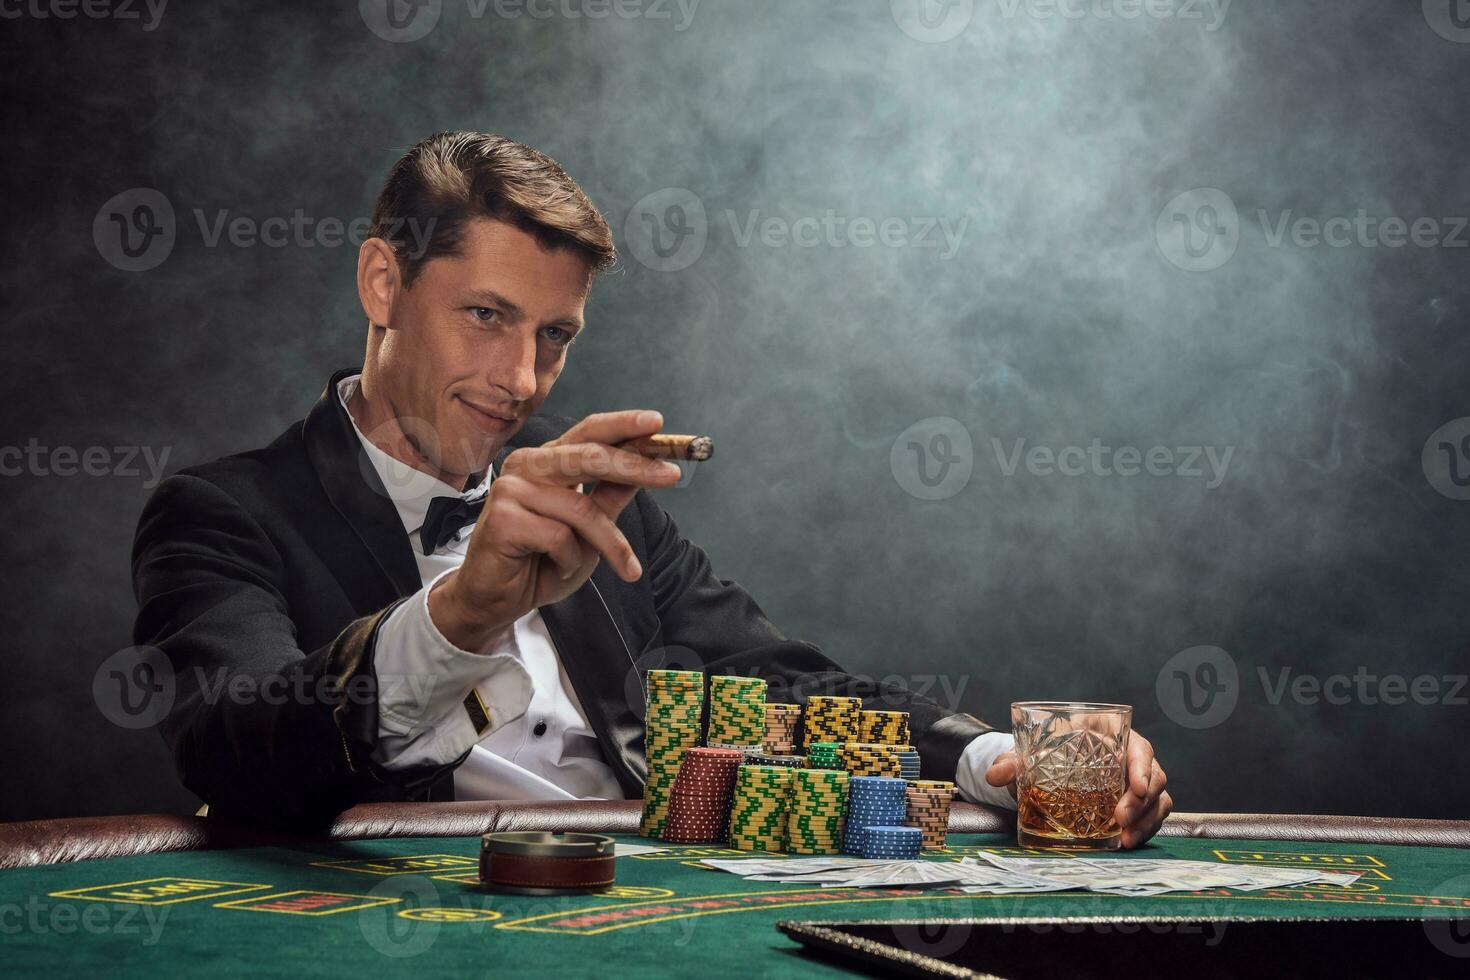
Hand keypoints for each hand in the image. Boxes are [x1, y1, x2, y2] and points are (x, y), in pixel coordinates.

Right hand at [429, 410, 682, 650]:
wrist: (497, 600)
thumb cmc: (542, 562)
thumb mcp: (591, 529)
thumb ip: (612, 495)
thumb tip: (651, 463)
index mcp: (547, 460)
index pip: (588, 431)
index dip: (623, 425)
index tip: (658, 423)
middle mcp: (527, 465)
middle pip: (589, 456)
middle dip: (634, 466)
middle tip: (672, 476)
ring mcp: (511, 488)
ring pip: (581, 509)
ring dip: (607, 544)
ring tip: (620, 566)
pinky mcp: (502, 518)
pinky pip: (559, 537)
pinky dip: (570, 559)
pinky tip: (556, 567)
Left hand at [985, 730, 1172, 848]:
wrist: (1049, 767)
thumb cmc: (1048, 752)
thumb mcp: (1031, 754)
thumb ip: (1013, 762)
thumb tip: (993, 774)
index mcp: (1111, 734)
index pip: (1138, 746)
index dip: (1142, 765)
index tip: (1137, 786)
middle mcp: (1130, 756)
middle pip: (1153, 774)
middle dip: (1141, 800)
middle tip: (1120, 818)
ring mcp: (1136, 781)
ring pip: (1158, 798)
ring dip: (1147, 819)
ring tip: (1126, 837)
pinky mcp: (1137, 803)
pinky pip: (1153, 815)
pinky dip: (1145, 829)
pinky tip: (1128, 842)